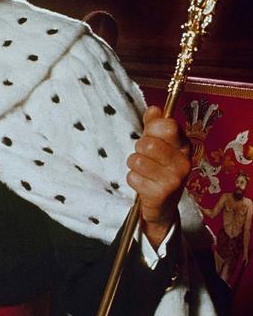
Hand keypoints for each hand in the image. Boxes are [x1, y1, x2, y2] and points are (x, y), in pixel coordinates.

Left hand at [126, 106, 191, 247]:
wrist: (163, 206)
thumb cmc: (159, 170)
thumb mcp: (159, 145)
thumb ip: (154, 125)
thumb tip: (154, 109)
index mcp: (184, 146)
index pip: (167, 125)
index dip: (152, 129)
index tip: (151, 135)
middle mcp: (183, 162)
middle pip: (147, 143)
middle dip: (139, 149)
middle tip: (146, 158)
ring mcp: (174, 179)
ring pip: (136, 160)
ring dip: (134, 166)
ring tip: (145, 172)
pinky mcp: (161, 193)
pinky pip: (132, 177)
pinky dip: (133, 180)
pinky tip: (144, 184)